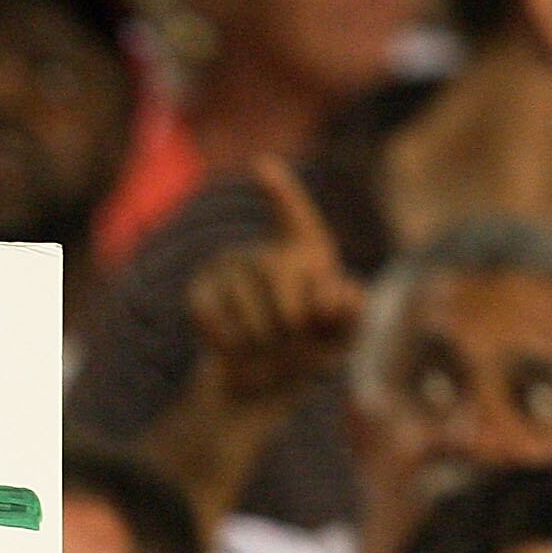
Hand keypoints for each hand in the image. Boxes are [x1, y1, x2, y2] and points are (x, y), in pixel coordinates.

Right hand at [185, 159, 363, 420]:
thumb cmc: (310, 351)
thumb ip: (353, 314)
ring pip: (244, 302)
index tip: (262, 168)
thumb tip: (336, 292)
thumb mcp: (344, 337)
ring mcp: (224, 270)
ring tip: (268, 348)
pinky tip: (238, 349)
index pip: (293, 215)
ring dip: (263, 338)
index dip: (280, 192)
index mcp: (302, 251)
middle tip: (295, 332)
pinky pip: (215, 319)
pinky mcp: (198, 294)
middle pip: (273, 266)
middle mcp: (261, 251)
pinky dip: (232, 345)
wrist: (261, 384)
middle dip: (290, 310)